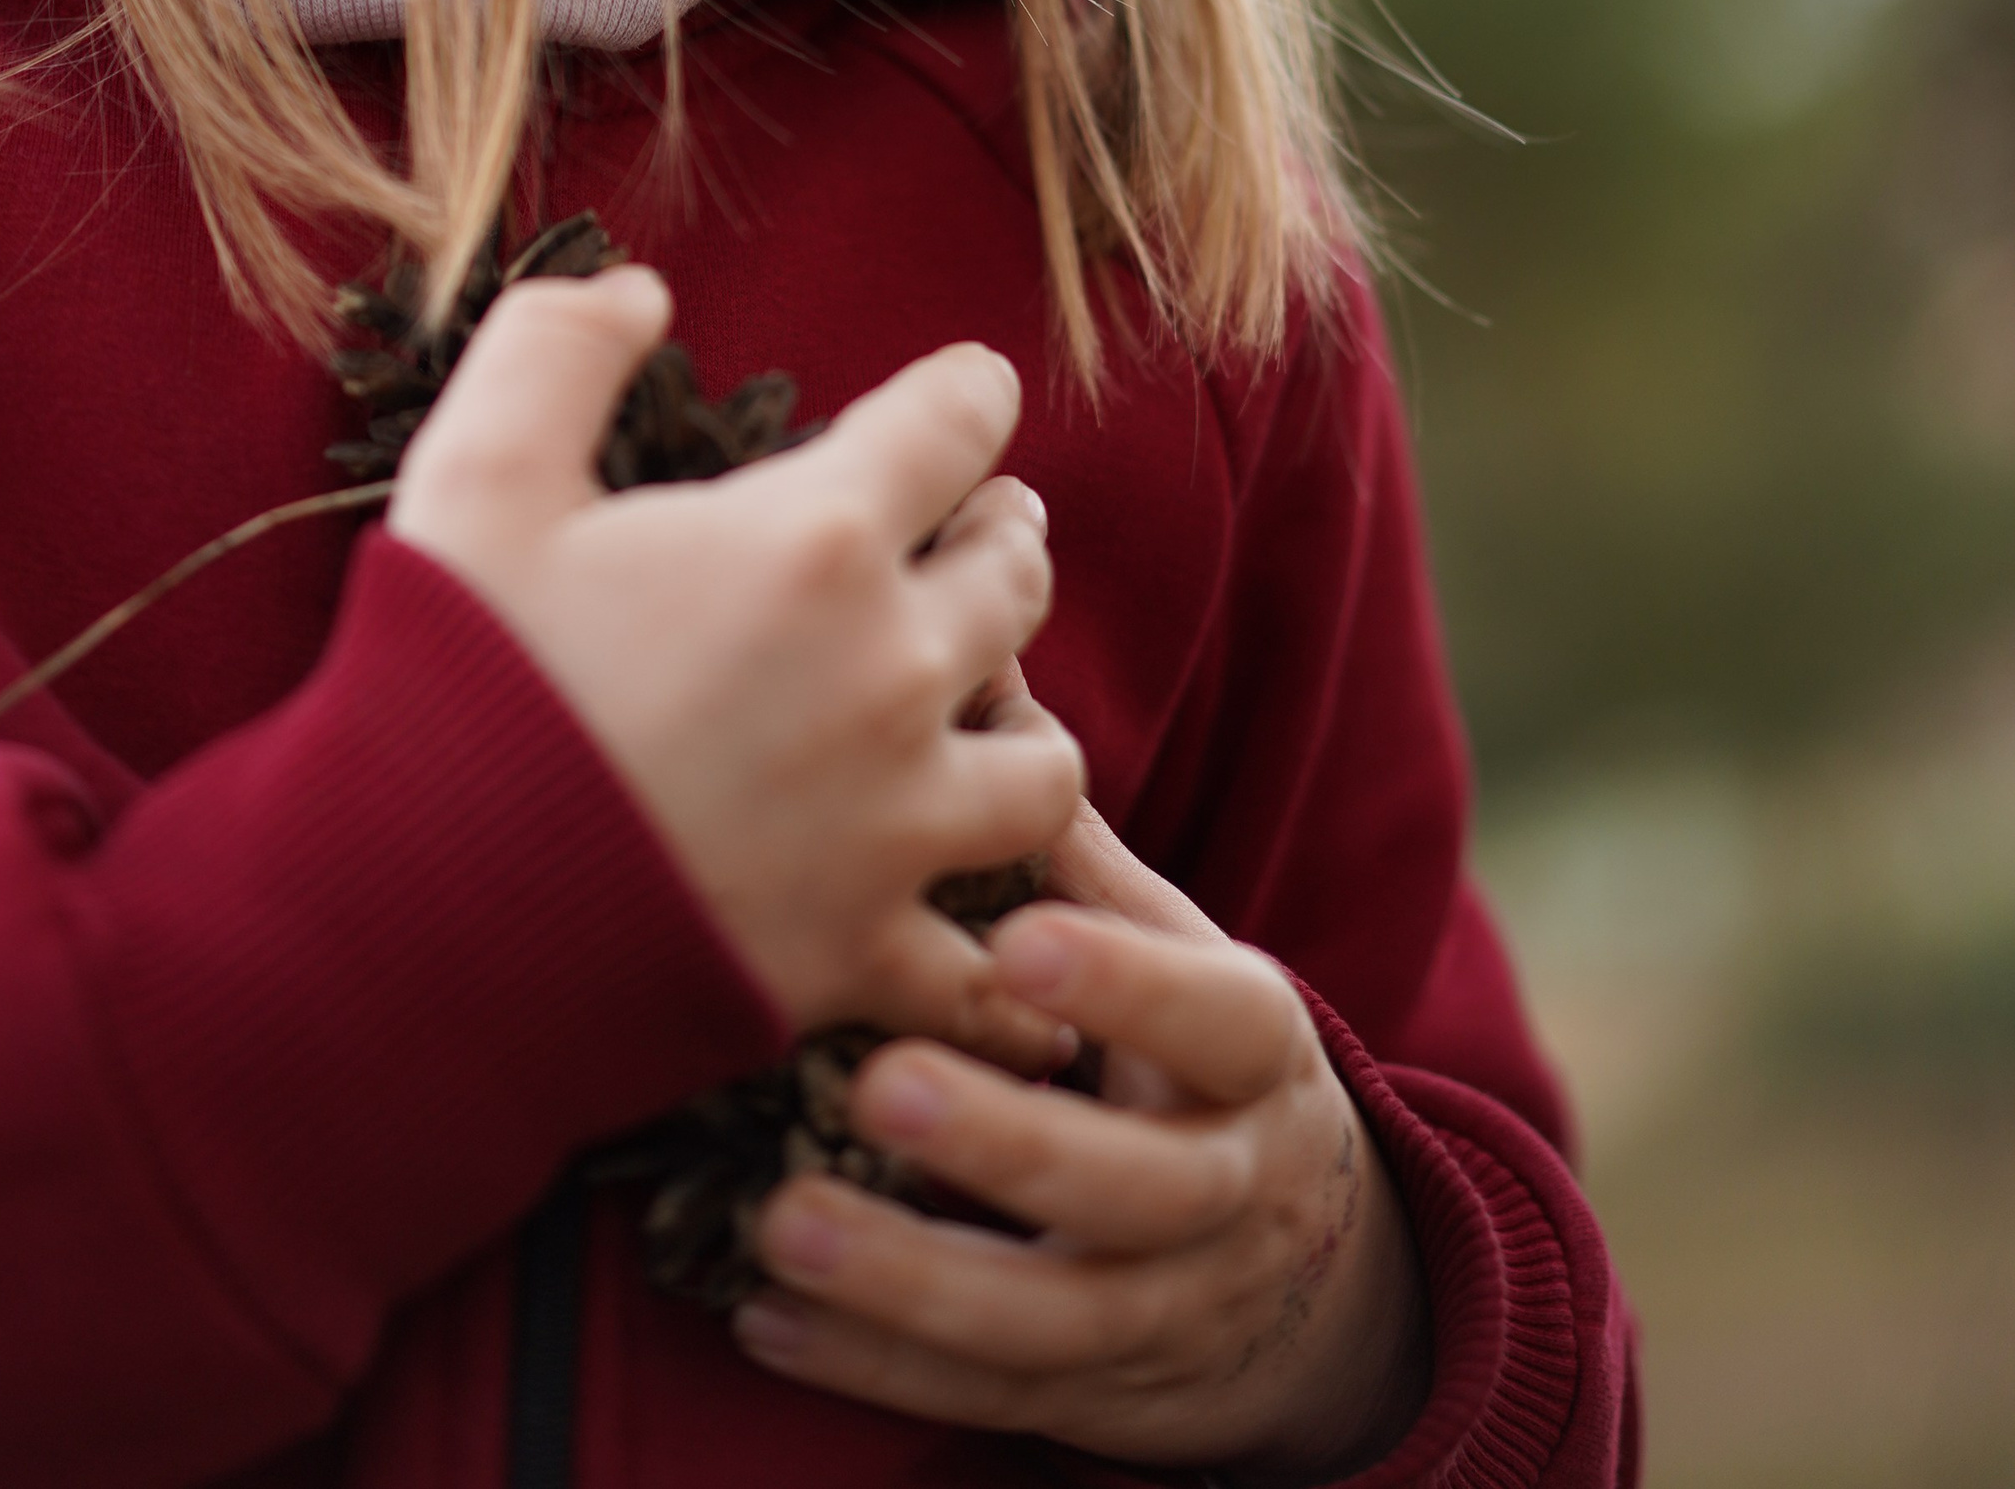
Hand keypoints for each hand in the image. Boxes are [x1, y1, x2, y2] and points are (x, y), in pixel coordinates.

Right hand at [387, 265, 1084, 1051]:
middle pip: (1015, 580)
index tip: (976, 386)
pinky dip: (1013, 952)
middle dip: (1008, 535)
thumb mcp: (478, 468)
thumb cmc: (453, 681)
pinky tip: (1011, 940)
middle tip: (994, 525)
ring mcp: (891, 824)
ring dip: (1025, 716)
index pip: (953, 424)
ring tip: (997, 702)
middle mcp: (887, 673)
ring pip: (1043, 760)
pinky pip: (989, 968)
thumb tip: (642, 291)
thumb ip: (559, 345)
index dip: (971, 391)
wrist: (422, 921)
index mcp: (814, 540)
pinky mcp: (864, 953)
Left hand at [733, 789, 1429, 1482]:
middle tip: (885, 1083)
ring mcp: (1168, 1310)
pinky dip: (875, 1369)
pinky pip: (985, 1398)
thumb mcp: (1172, 946)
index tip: (1021, 939)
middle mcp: (1227, 1190)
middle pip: (1134, 1183)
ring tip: (784, 1226)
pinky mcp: (1095, 1398)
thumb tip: (975, 674)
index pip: (1215, 1016)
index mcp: (1254, 1053)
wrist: (1306, 1269)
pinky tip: (767, 1320)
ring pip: (1054, 1319)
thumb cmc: (1189, 1049)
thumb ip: (1075, 849)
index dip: (1126, 985)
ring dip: (914, 1281)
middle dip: (1009, 1142)